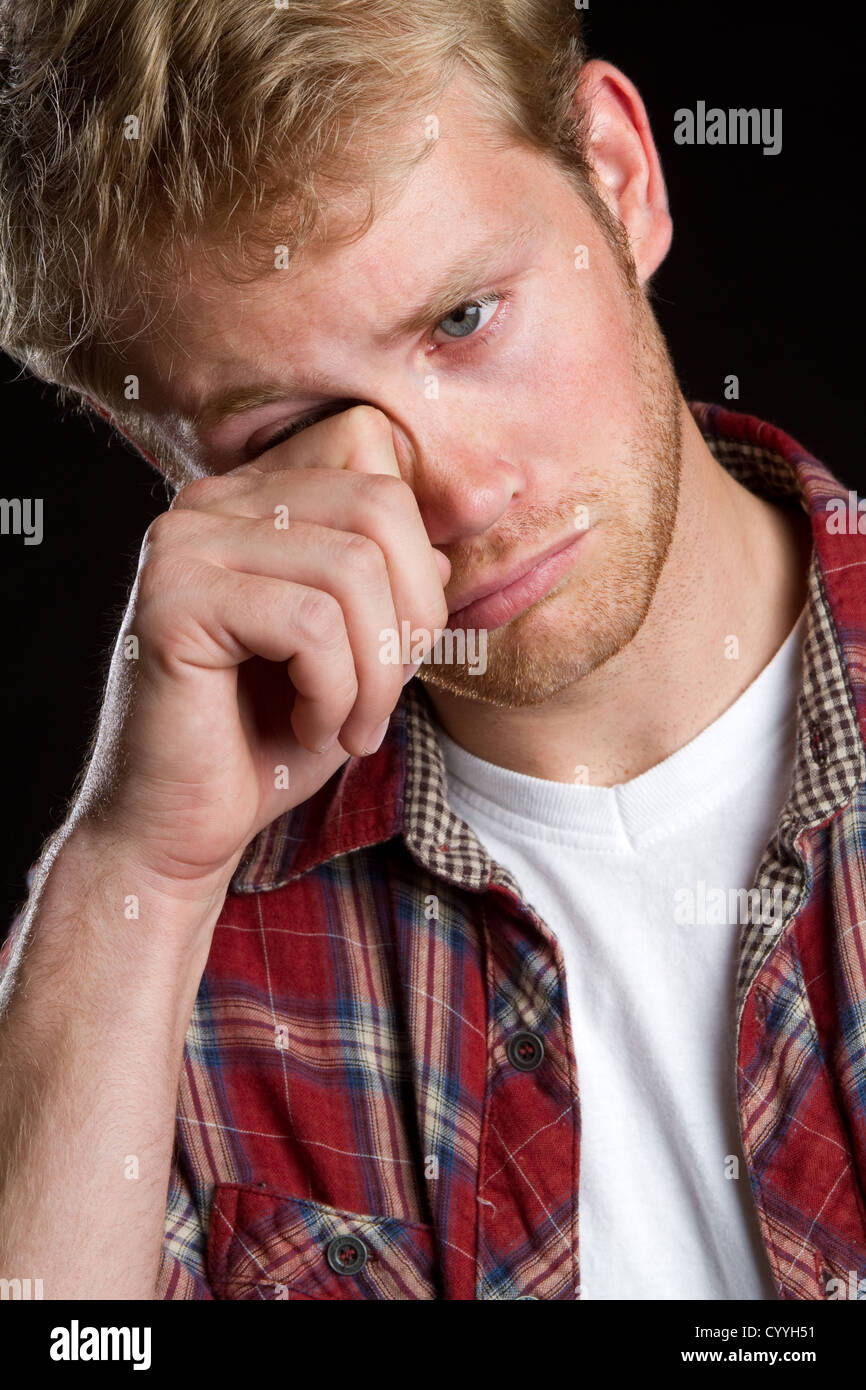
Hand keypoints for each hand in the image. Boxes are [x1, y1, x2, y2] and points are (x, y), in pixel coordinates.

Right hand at [74, 406, 450, 893]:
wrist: (184, 828)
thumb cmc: (273, 739)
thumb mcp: (366, 648)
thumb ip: (403, 573)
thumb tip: (475, 501)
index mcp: (253, 498)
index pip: (370, 446)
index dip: (417, 549)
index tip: (409, 639)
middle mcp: (210, 501)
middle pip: (378, 504)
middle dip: (411, 617)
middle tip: (385, 697)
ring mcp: (183, 543)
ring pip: (352, 567)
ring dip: (376, 671)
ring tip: (348, 724)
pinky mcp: (173, 600)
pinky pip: (310, 623)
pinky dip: (335, 692)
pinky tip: (309, 726)